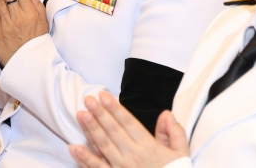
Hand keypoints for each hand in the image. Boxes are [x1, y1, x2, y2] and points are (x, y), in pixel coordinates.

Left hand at [69, 93, 189, 167]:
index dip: (115, 108)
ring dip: (91, 130)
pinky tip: (74, 148)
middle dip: (100, 114)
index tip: (104, 95)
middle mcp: (133, 156)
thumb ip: (174, 133)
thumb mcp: (180, 154)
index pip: (129, 123)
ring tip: (81, 115)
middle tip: (88, 99)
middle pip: (113, 131)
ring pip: (103, 146)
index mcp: (148, 147)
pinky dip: (85, 159)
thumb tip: (167, 113)